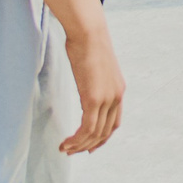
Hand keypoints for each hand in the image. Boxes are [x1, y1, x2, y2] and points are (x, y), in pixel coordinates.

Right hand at [59, 28, 123, 153]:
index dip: (102, 138)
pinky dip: (76, 140)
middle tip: (72, 152)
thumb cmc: (87, 42)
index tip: (88, 146)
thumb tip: (86, 83)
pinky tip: (65, 142)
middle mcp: (116, 98)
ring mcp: (106, 99)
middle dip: (88, 146)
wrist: (88, 31)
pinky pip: (86, 128)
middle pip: (104, 132)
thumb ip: (94, 80)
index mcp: (118, 90)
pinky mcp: (94, 98)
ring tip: (64, 149)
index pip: (114, 123)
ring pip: (94, 134)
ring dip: (78, 145)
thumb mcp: (95, 66)